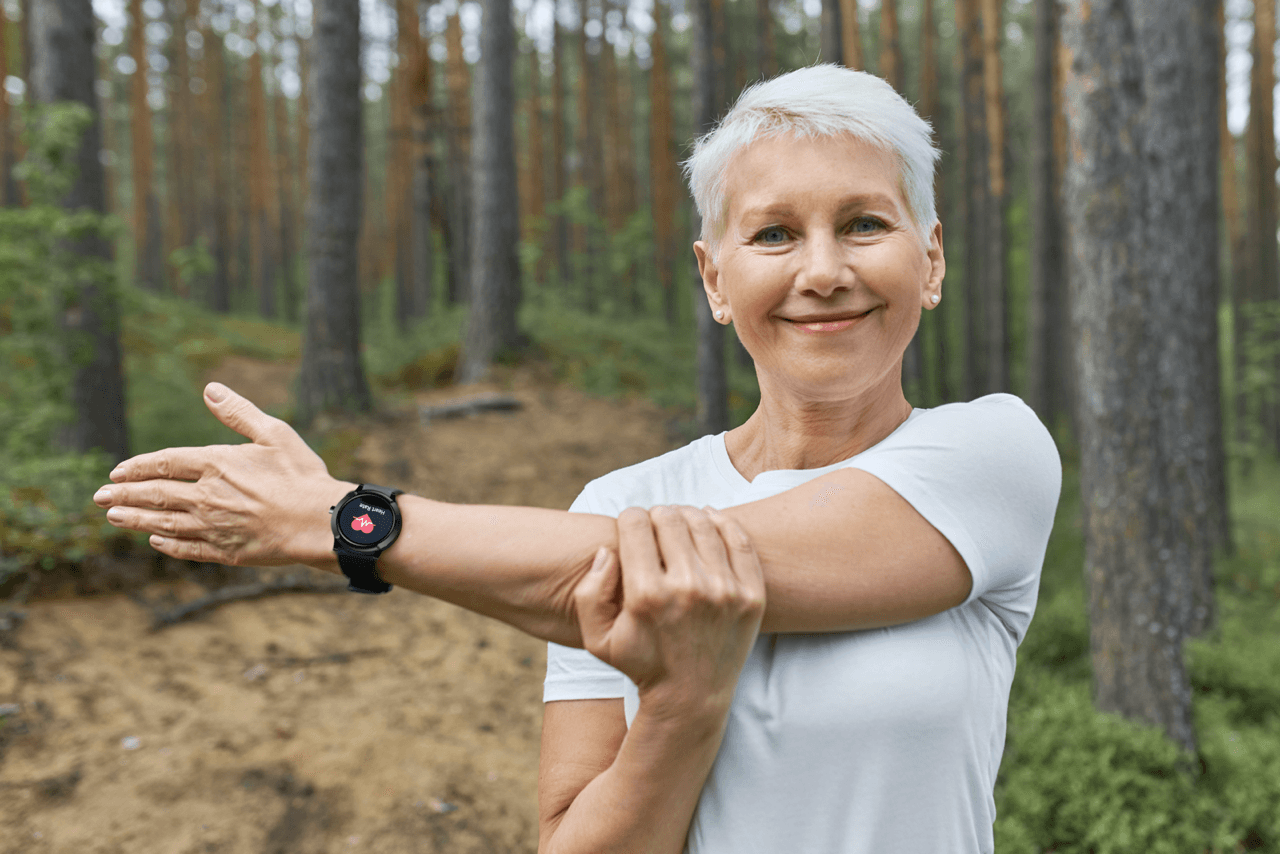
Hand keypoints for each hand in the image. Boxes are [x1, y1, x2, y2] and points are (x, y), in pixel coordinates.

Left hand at [92, 383, 352, 568]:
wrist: (321, 521)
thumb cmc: (302, 474)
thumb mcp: (274, 433)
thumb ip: (238, 413)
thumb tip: (210, 389)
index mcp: (217, 464)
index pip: (165, 462)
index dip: (138, 467)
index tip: (117, 472)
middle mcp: (207, 496)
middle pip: (155, 495)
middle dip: (123, 495)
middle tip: (99, 497)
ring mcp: (214, 526)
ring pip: (163, 523)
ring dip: (135, 520)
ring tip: (113, 518)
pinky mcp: (225, 551)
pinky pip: (187, 548)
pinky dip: (167, 545)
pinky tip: (154, 541)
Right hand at [573, 505, 765, 719]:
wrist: (691, 697)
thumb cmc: (641, 662)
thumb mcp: (597, 638)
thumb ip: (589, 592)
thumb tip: (606, 550)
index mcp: (647, 595)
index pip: (635, 523)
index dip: (629, 519)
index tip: (632, 529)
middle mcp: (687, 589)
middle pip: (669, 518)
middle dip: (656, 516)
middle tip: (655, 526)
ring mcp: (724, 591)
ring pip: (703, 523)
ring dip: (687, 516)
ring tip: (679, 525)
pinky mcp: (751, 595)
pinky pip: (738, 539)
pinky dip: (721, 523)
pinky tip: (708, 522)